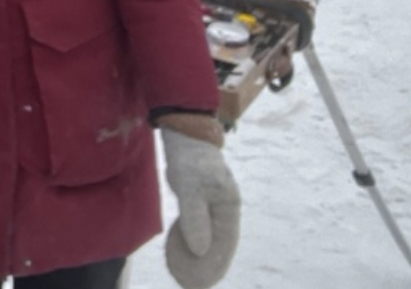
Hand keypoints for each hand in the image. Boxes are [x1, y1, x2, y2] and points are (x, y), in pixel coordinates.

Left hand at [161, 125, 240, 288]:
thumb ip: (195, 218)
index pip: (227, 242)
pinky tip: (182, 250)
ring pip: (210, 235)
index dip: (218, 263)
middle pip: (221, 242)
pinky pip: (199, 226)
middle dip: (211, 264)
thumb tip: (200, 250)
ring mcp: (214, 203)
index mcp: (229, 205)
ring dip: (202, 254)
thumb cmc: (189, 160)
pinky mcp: (201, 200)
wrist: (184, 136)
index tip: (208, 280)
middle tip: (197, 282)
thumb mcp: (190, 189)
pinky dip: (193, 239)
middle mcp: (225, 207)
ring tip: (190, 273)